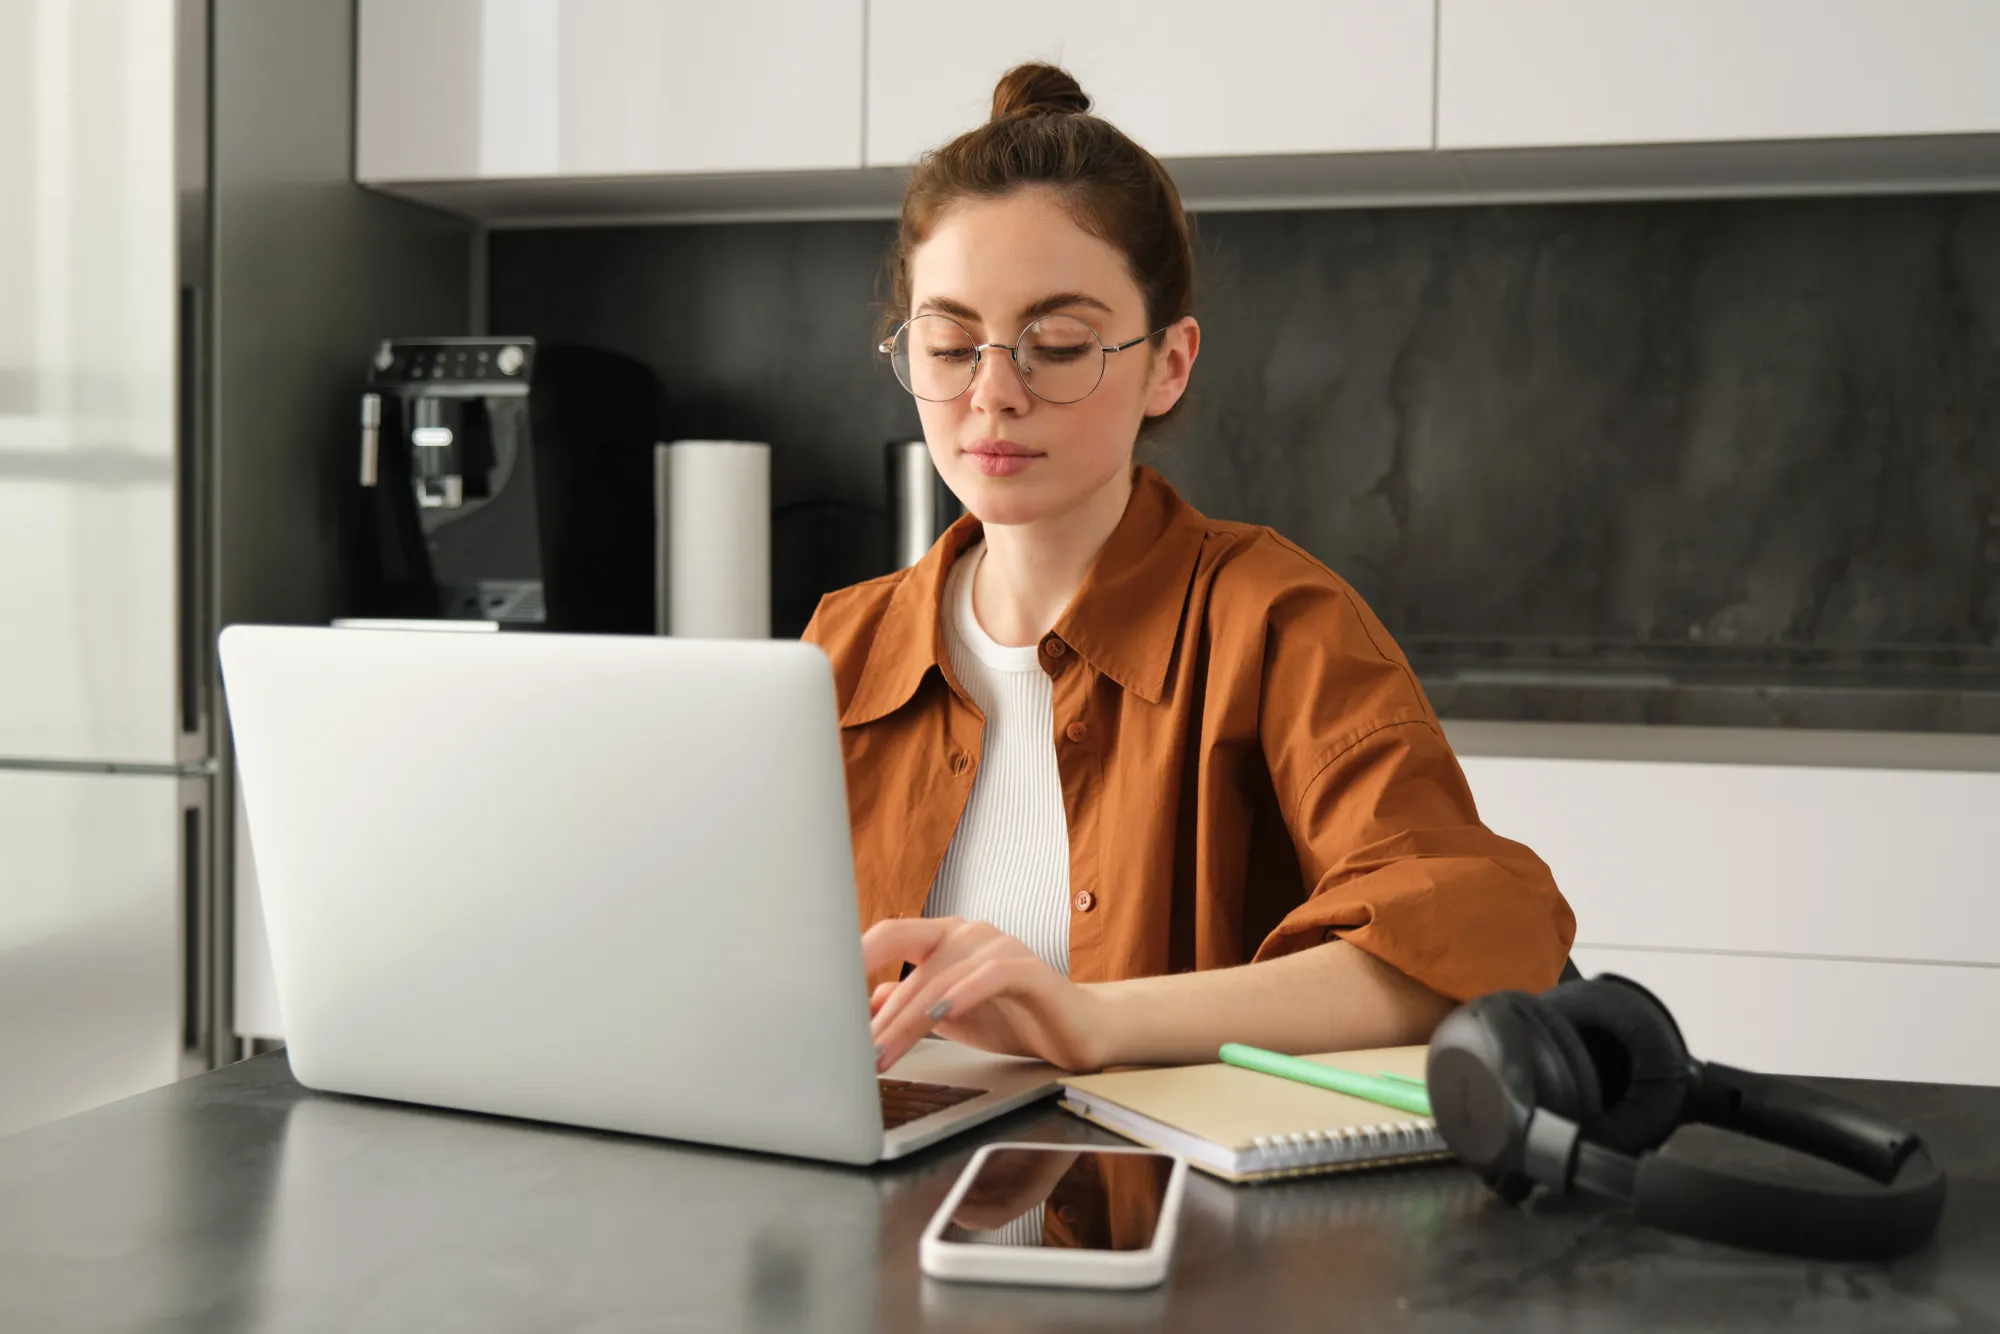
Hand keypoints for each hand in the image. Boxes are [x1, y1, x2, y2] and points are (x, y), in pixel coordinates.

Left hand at [864, 917, 1107, 1073]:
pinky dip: (962, 993)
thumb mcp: (947, 1016)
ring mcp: (999, 946)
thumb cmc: (1013, 1018)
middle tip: (848, 1046)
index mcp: (944, 938)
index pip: (888, 935)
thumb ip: (907, 1005)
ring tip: (883, 1055)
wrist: (1076, 1031)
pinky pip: (989, 975)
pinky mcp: (1029, 969)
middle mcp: (968, 932)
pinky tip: (940, 1014)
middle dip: (876, 1009)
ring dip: (906, 1020)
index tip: (820, 993)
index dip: (853, 958)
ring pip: (941, 976)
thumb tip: (860, 1007)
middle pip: (908, 956)